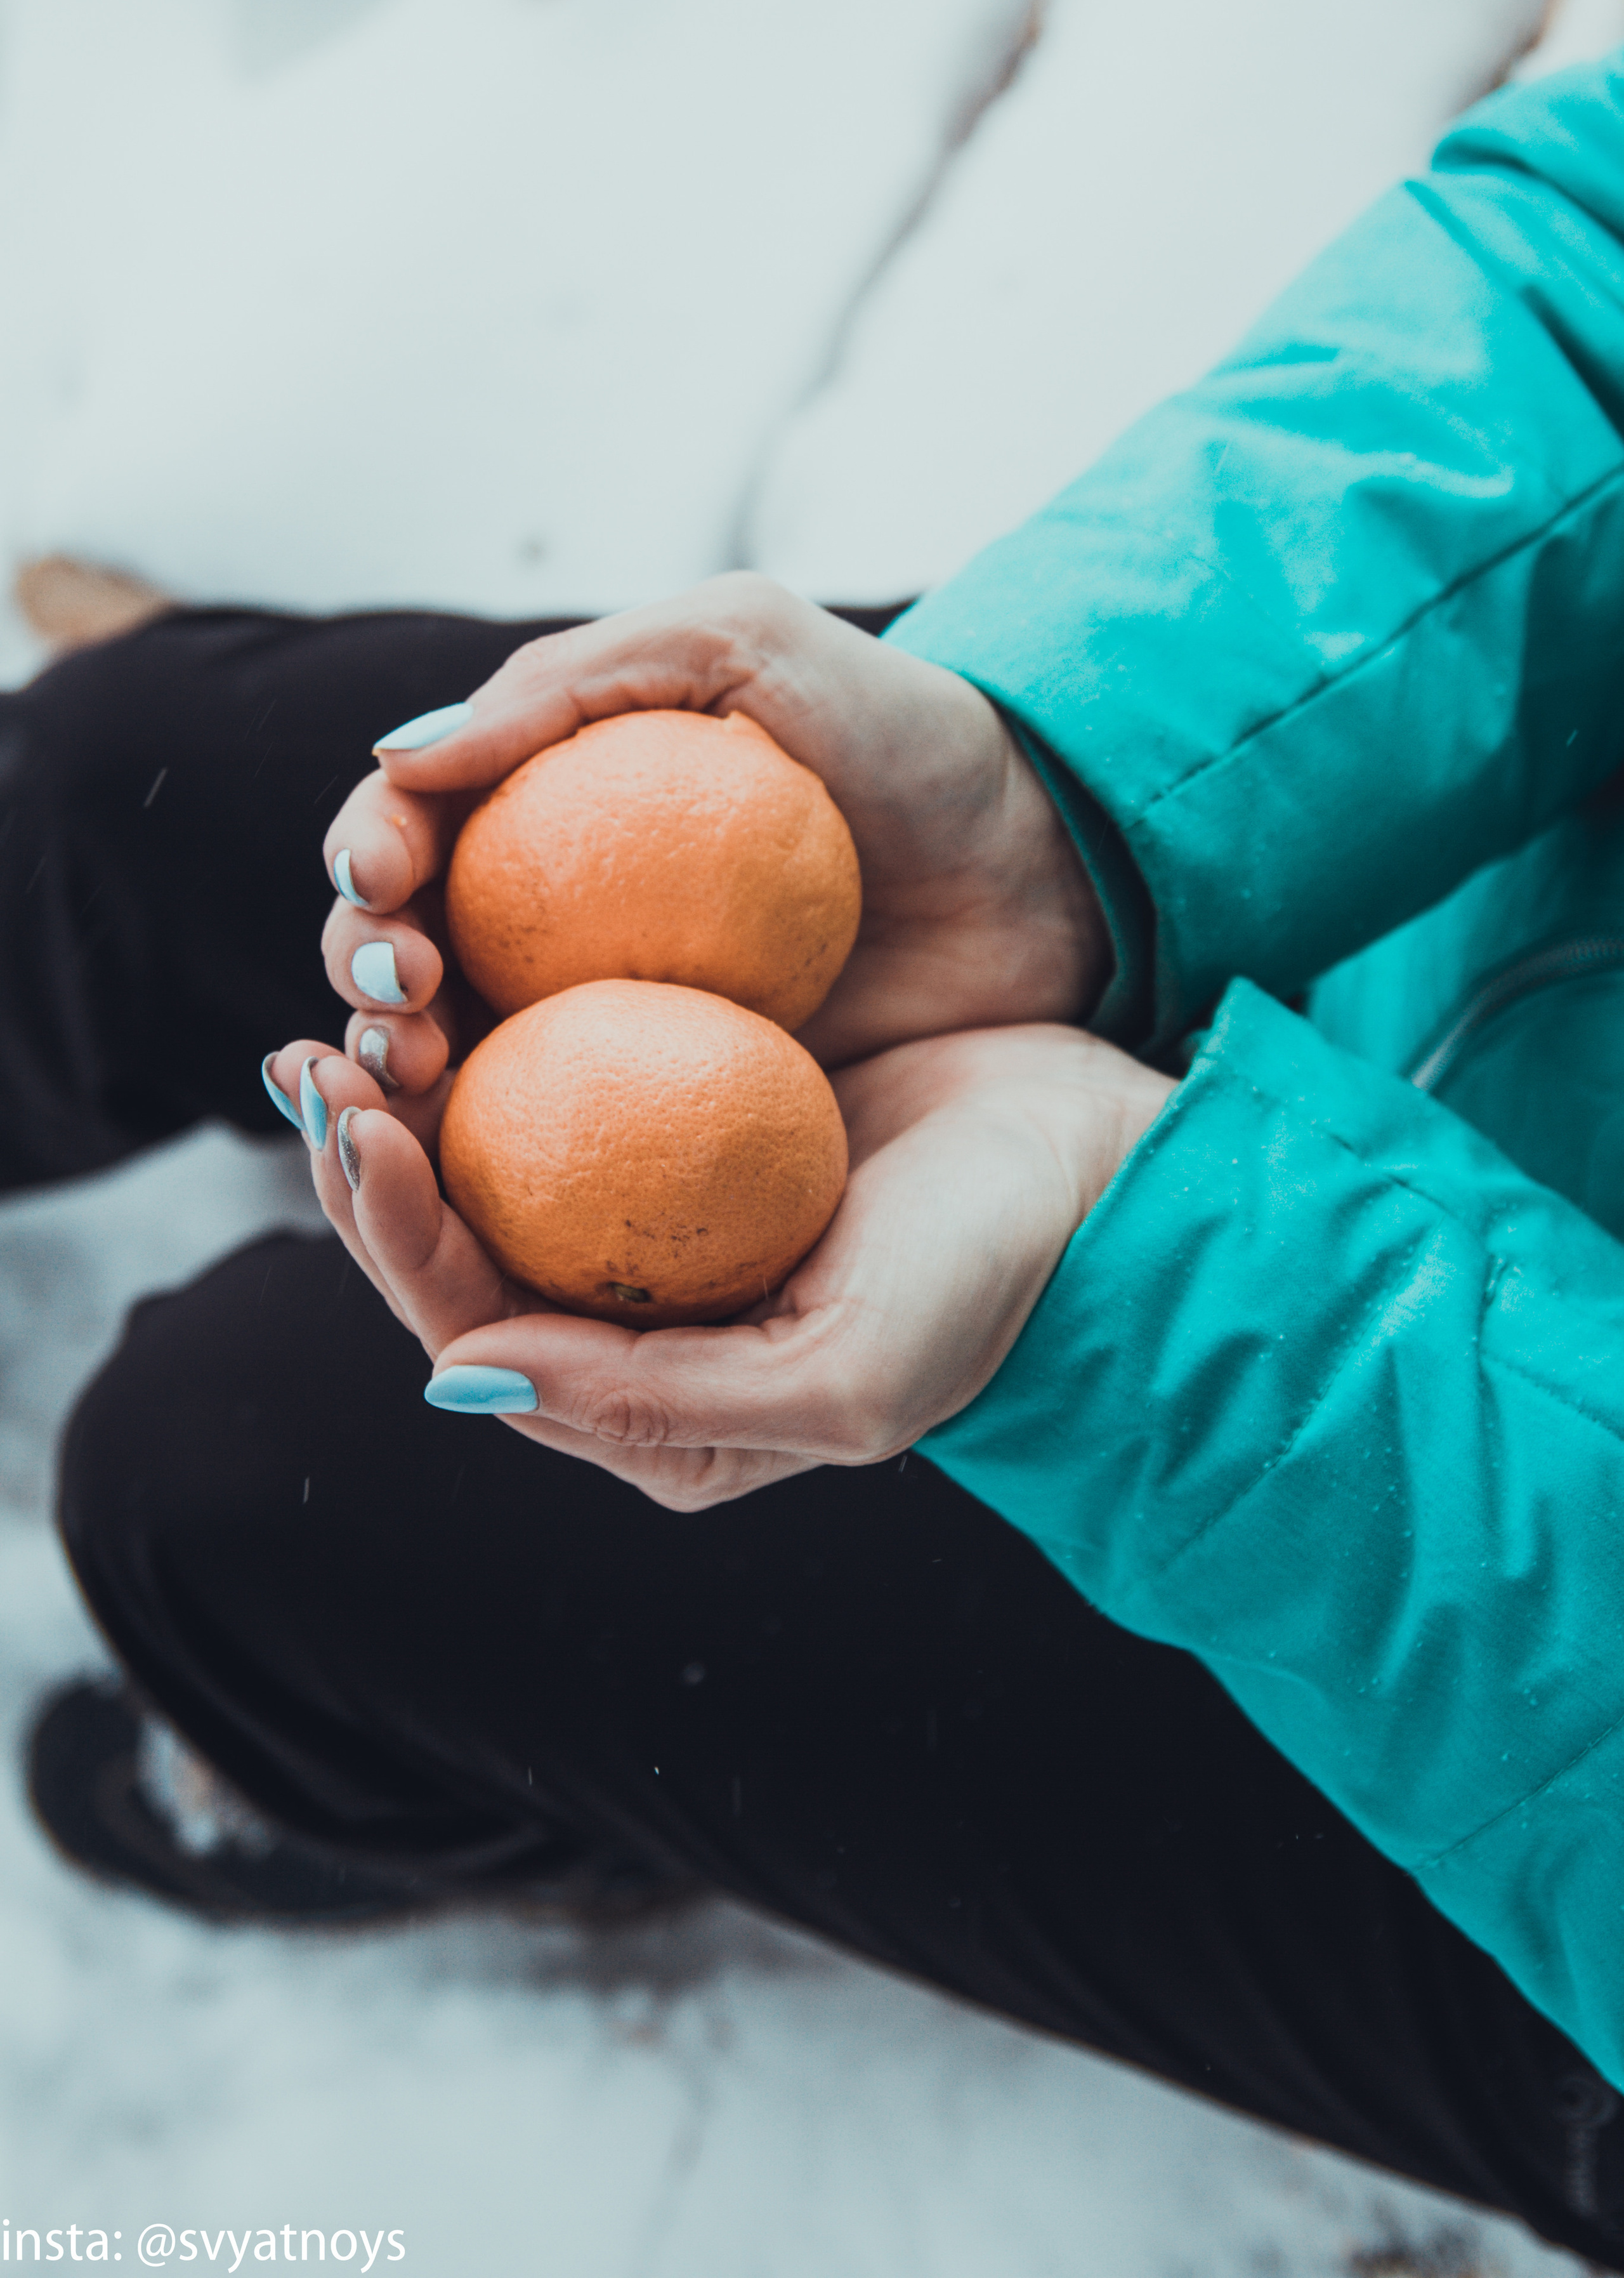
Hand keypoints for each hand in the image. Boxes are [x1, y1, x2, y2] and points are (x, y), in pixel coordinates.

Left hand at [268, 1024, 1172, 1511]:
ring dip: (412, 1090)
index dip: (393, 1235)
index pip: (475, 1334)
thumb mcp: (841, 1377)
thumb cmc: (988, 1284)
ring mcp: (660, 1230)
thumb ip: (652, 1403)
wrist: (1098, 1168)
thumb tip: (460, 1375)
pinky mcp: (689, 1133)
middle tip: (315, 1051)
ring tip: (359, 998)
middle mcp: (634, 1335)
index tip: (357, 1121)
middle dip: (367, 1160)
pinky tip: (456, 961)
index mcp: (652, 1420)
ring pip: (494, 1168)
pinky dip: (499, 1033)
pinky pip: (565, 1084)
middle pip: (456, 1251)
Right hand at [316, 573, 1108, 1091]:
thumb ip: (569, 683)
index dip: (373, 858)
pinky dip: (496, 1150)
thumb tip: (400, 760)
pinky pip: (560, 1137)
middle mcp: (564, 912)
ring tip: (420, 1076)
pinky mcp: (675, 1109)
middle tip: (408, 998)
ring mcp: (613, 1017)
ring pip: (459, 1054)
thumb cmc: (902, 736)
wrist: (1044, 870)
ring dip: (400, 1067)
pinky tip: (482, 1155)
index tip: (392, 886)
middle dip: (366, 971)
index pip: (417, 831)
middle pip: (407, 948)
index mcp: (558, 800)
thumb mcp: (743, 644)